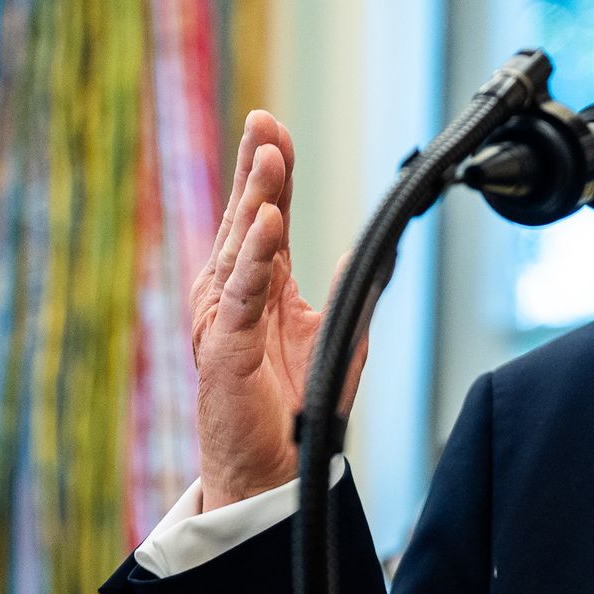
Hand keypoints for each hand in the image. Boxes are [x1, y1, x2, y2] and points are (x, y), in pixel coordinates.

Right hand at [190, 112, 369, 511]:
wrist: (271, 472)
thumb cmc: (296, 410)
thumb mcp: (335, 336)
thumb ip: (350, 291)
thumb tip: (369, 250)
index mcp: (256, 287)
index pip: (263, 216)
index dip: (270, 171)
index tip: (274, 128)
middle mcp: (232, 294)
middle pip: (246, 218)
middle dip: (256, 167)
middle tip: (265, 121)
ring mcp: (225, 318)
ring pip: (241, 246)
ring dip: (257, 198)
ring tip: (270, 156)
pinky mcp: (226, 347)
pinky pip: (243, 294)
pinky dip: (255, 257)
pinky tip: (268, 223)